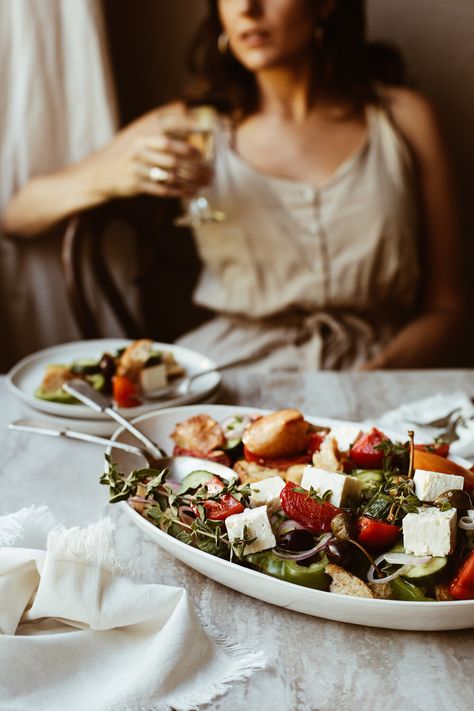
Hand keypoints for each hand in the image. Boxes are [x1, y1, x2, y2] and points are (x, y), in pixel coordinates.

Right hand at [95, 132, 212, 200]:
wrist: (101, 173)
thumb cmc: (127, 156)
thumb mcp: (140, 141)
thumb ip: (160, 139)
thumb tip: (188, 137)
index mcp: (142, 139)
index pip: (168, 142)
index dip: (187, 148)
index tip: (202, 155)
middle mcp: (139, 153)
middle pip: (173, 161)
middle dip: (195, 168)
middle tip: (210, 173)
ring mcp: (137, 170)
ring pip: (170, 177)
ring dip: (191, 182)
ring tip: (205, 184)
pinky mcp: (136, 186)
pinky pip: (163, 191)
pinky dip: (180, 192)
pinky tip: (192, 193)